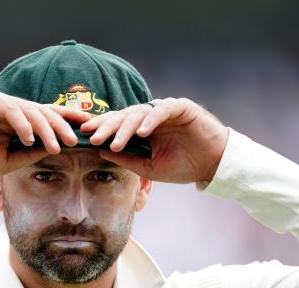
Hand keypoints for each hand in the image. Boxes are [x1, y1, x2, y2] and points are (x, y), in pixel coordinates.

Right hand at [0, 89, 92, 177]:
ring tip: (57, 144)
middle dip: (62, 125)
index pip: (47, 119)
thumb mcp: (9, 160)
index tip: (87, 130)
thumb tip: (57, 147)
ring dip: (46, 128)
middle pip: (44, 112)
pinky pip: (11, 110)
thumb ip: (31, 152)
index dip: (67, 122)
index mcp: (17, 122)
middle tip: (76, 139)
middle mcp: (11, 109)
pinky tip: (30, 138)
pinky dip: (22, 124)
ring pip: (31, 110)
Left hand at [79, 98, 228, 183]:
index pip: (117, 125)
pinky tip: (141, 132)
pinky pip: (161, 110)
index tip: (85, 138)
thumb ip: (127, 159)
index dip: (102, 129)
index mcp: (142, 129)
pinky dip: (150, 120)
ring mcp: (164, 110)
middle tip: (93, 138)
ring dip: (125, 128)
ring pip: (138, 113)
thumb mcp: (149, 168)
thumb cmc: (183, 166)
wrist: (213, 165)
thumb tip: (102, 152)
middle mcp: (150, 117)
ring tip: (115, 142)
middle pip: (123, 117)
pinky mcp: (181, 107)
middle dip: (107, 127)